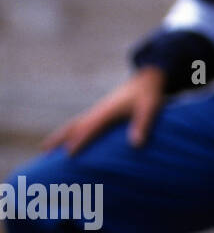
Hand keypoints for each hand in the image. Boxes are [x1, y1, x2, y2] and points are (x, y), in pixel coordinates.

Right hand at [42, 66, 165, 154]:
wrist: (147, 78)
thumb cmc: (149, 94)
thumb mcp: (150, 108)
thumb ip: (142, 125)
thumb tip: (135, 145)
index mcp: (108, 110)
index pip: (90, 127)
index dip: (80, 140)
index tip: (68, 154)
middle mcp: (98, 110)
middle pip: (74, 125)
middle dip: (60, 138)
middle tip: (44, 152)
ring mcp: (98, 110)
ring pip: (74, 123)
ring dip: (60, 135)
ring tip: (46, 149)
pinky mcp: (101, 111)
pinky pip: (81, 122)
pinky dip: (71, 131)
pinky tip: (68, 139)